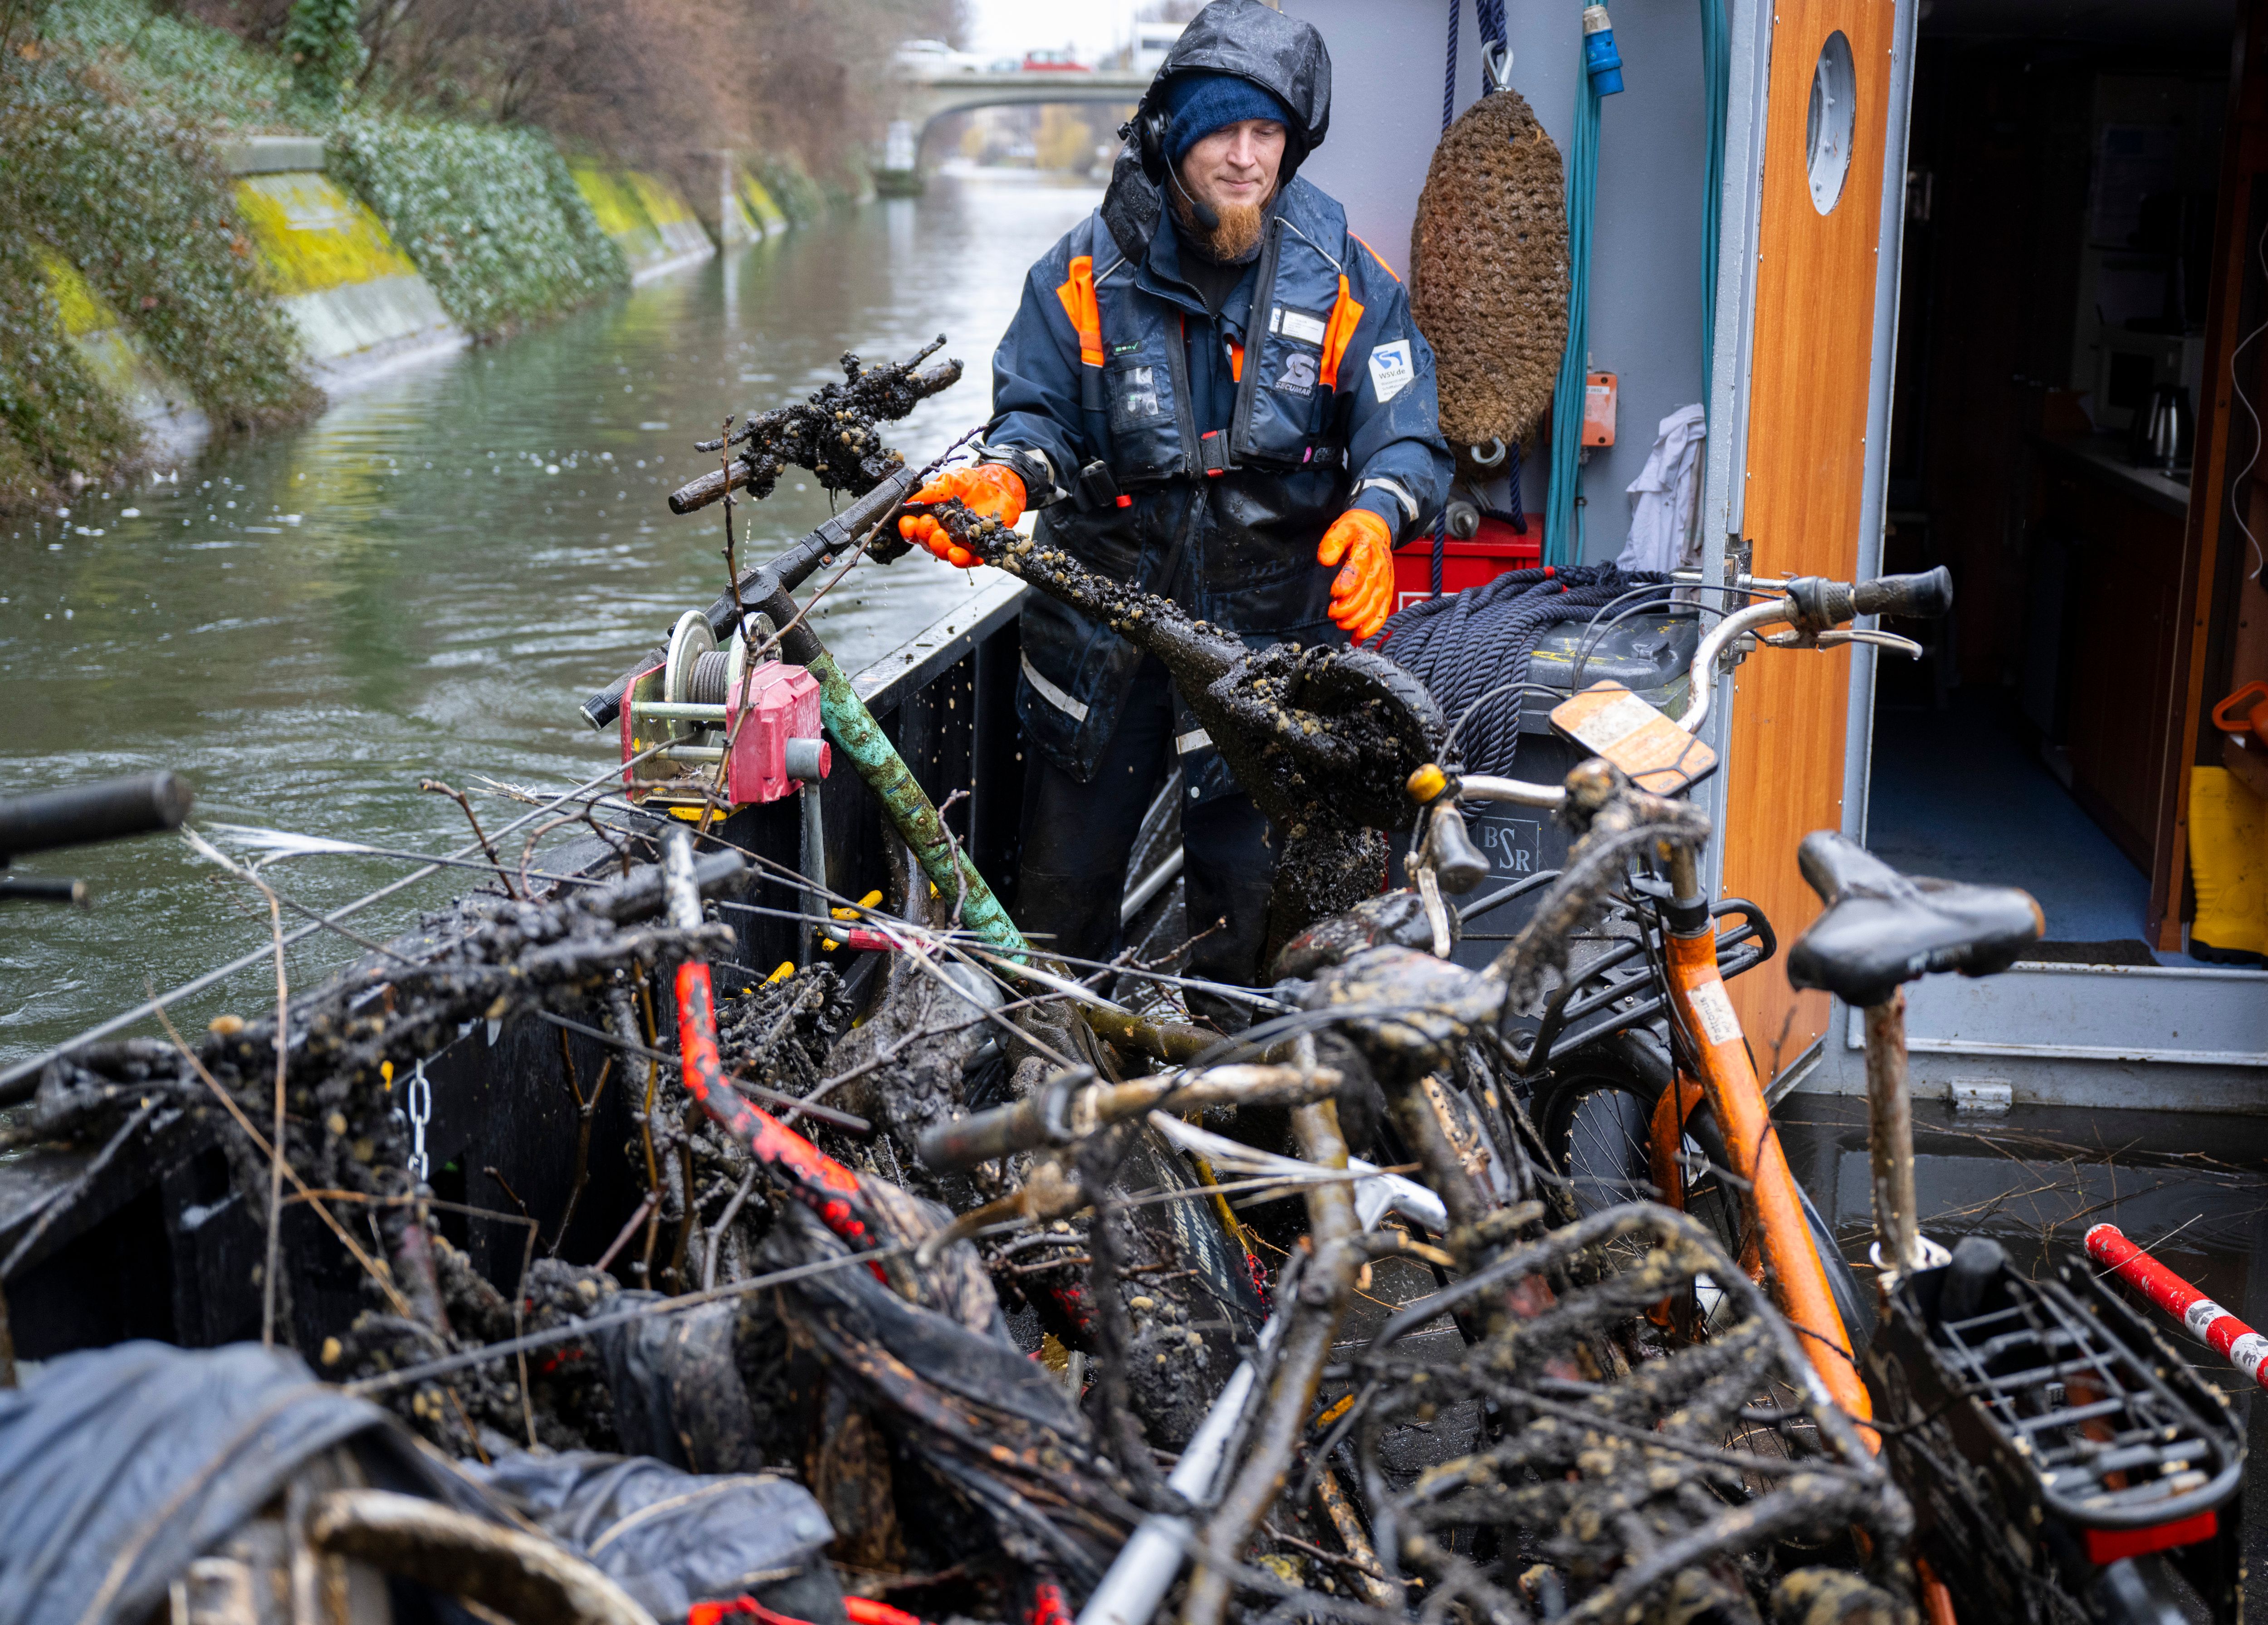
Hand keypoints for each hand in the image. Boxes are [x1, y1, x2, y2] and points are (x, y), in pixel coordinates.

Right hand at [898, 464, 1026, 567]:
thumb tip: (908, 501)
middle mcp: (943, 534)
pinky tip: (958, 553)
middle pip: (927, 544)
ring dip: (940, 548)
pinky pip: (968, 560)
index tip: (909, 522)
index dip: (908, 529)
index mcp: (932, 518)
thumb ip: (930, 491)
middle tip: (931, 524)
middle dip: (926, 536)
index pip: (914, 530)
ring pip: (944, 554)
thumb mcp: (949, 481)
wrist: (999, 484)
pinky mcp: (978, 549)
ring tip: (942, 537)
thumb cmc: (971, 482)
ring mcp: (960, 543)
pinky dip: (962, 560)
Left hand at [1316, 509, 1394, 641]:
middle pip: (1368, 589)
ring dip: (1361, 618)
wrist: (1375, 529)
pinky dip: (1374, 624)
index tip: (1335, 593)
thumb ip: (1332, 543)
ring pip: (1377, 602)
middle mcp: (1379, 563)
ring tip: (1343, 625)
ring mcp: (1385, 577)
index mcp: (1366, 546)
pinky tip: (1361, 634)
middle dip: (1351, 605)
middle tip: (1333, 613)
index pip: (1359, 566)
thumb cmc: (1353, 532)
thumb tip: (1325, 560)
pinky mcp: (1387, 588)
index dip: (1348, 581)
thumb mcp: (1340, 529)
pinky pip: (1384, 608)